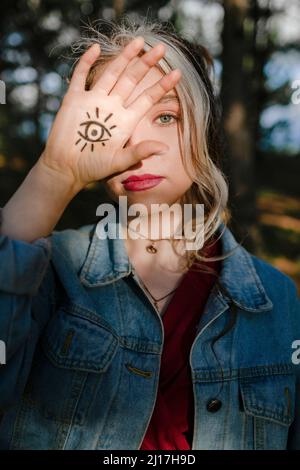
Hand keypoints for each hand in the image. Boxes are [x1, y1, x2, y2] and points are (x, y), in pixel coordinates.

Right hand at [39, 37, 181, 191]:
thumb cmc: (92, 167)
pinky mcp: (74, 99)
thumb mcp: (118, 162)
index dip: (162, 85)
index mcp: (125, 121)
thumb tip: (165, 149)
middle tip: (161, 48)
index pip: (148, 98)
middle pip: (132, 80)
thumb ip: (139, 152)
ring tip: (138, 41)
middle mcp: (112, 107)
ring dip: (124, 57)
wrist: (65, 168)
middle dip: (146, 63)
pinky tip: (96, 48)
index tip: (178, 73)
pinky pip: (80, 76)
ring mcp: (93, 101)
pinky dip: (87, 62)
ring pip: (111, 73)